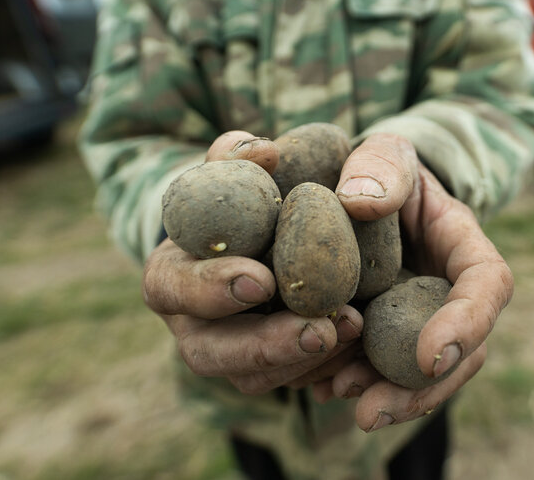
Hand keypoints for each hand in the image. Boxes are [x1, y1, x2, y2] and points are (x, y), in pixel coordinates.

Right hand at [142, 131, 363, 394]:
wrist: (291, 223)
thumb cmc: (260, 188)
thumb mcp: (249, 161)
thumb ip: (244, 153)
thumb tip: (262, 151)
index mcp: (173, 270)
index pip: (172, 286)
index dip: (210, 288)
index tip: (262, 280)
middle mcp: (193, 320)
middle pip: (208, 352)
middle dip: (262, 346)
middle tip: (316, 330)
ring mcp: (230, 351)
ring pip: (253, 378)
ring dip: (303, 360)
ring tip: (352, 330)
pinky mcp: (270, 368)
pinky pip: (291, 381)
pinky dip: (327, 366)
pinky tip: (362, 340)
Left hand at [325, 133, 513, 431]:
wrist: (362, 191)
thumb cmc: (380, 168)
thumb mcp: (385, 153)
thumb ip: (381, 167)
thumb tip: (359, 201)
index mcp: (464, 248)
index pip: (488, 286)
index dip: (467, 323)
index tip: (429, 355)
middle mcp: (449, 294)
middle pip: (459, 352)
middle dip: (420, 388)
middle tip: (372, 412)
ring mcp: (419, 320)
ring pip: (419, 373)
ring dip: (385, 396)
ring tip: (338, 400)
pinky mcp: (386, 335)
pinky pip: (379, 368)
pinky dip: (353, 383)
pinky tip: (317, 388)